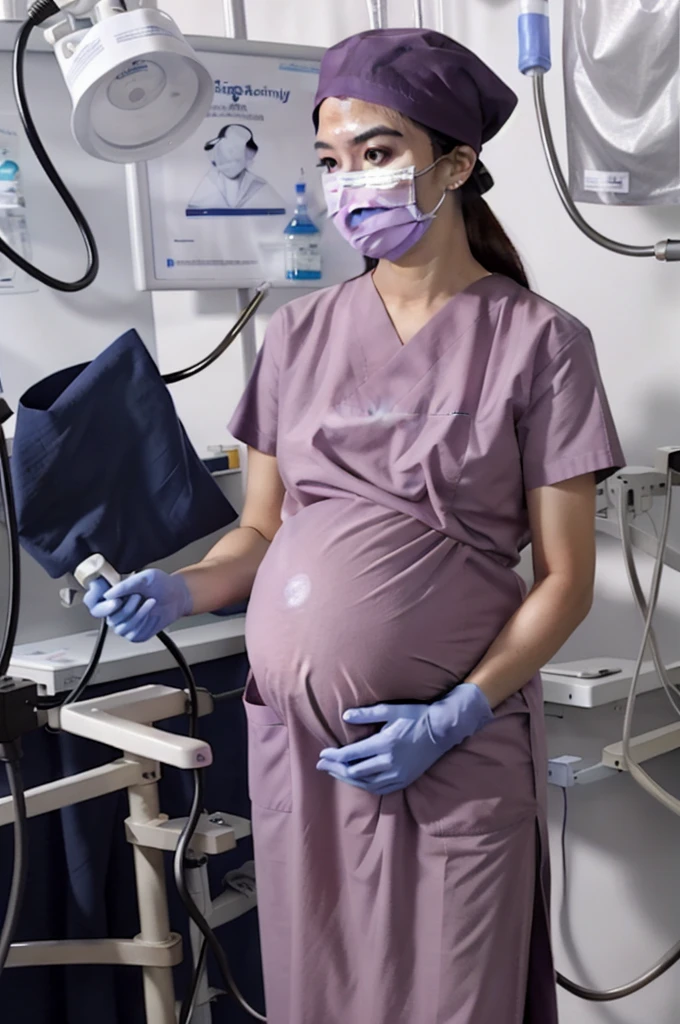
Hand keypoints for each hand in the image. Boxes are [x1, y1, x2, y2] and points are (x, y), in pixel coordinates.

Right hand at [83, 569, 192, 642]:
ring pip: (122, 627)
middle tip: (138, 596)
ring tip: (150, 602)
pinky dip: (145, 622)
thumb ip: (125, 585)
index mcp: (112, 597)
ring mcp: (125, 624)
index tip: (116, 601)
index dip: (100, 605)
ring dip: (138, 614)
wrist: (177, 595)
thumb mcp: (144, 578)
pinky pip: (134, 633)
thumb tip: (108, 594)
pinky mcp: (135, 634)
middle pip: (110, 618)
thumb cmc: (160, 584)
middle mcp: (115, 612)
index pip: (93, 604)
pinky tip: (152, 612)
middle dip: (127, 608)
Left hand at [316, 683, 492, 795]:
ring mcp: (398, 774)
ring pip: (365, 783)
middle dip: (335, 768)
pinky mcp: (404, 780)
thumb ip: (367, 714)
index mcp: (385, 744)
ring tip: (334, 772)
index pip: (351, 755)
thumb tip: (345, 717)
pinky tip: (356, 780)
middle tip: (321, 764)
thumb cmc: (417, 716)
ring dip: (347, 778)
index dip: (334, 756)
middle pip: (354, 771)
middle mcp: (390, 762)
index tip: (322, 754)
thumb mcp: (392, 710)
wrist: (442, 730)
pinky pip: (379, 788)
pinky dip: (364, 785)